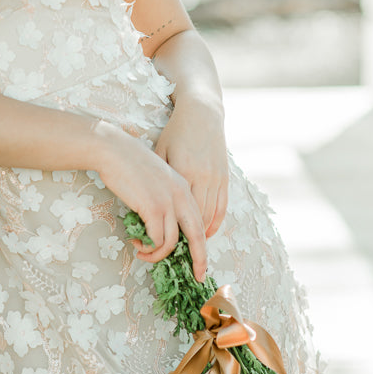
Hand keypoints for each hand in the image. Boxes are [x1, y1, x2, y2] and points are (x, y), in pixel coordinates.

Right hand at [93, 122, 207, 281]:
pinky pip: (156, 239)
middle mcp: (181, 196)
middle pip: (198, 235)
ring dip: (158, 254)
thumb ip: (163, 199)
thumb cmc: (129, 164)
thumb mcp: (155, 180)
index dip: (201, 244)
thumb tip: (161, 227)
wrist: (113, 150)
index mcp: (184, 188)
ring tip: (143, 252)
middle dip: (199, 259)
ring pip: (173, 242)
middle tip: (198, 276)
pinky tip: (136, 243)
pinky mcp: (153, 207)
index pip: (199, 222)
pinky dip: (148, 247)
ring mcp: (168, 202)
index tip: (199, 261)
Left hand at [154, 96, 228, 237]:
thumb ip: (158, 177)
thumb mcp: (160, 151)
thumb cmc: (176, 132)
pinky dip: (216, 222)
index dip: (171, 233)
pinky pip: (222, 207)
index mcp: (182, 173)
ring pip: (210, 216)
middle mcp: (202, 178)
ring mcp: (216, 178)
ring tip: (190, 248)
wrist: (202, 113)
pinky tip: (208, 233)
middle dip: (191, 244)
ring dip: (201, 235)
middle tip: (183, 260)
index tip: (161, 247)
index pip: (178, 212)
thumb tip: (148, 203)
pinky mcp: (224, 176)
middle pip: (197, 220)